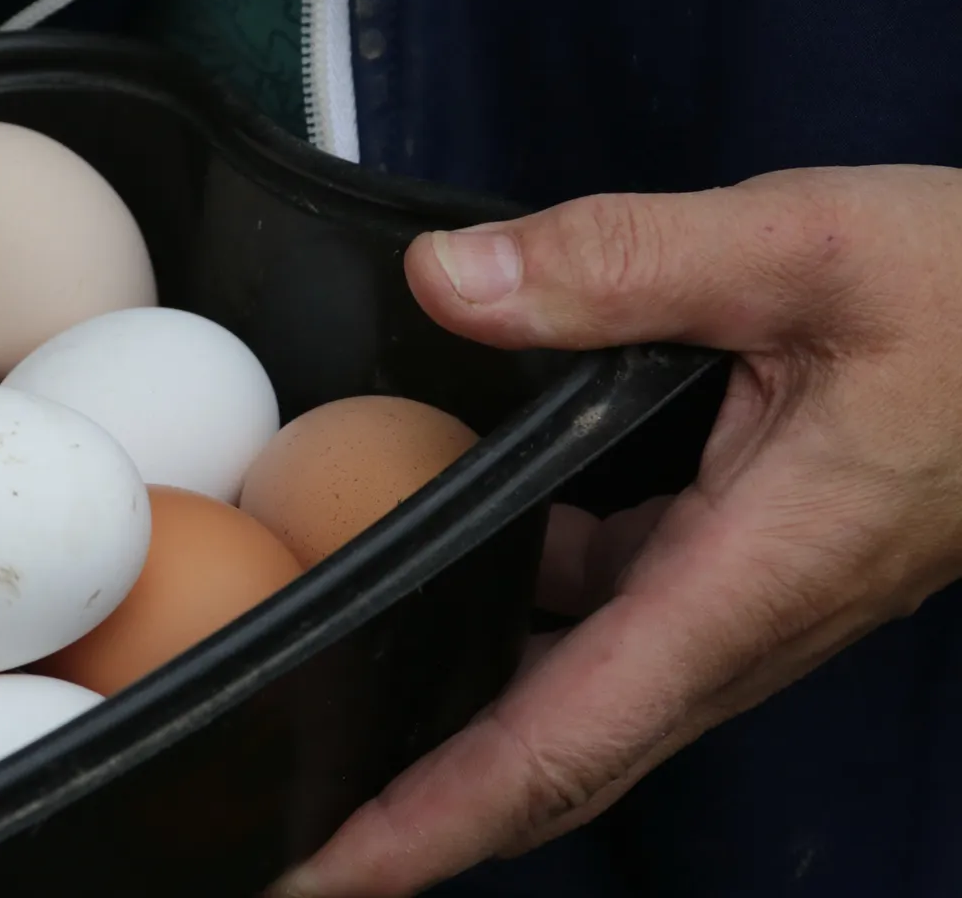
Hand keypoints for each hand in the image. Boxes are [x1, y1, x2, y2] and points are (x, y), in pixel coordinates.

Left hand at [271, 165, 961, 895]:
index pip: (560, 746)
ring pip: (573, 693)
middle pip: (549, 756)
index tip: (318, 873)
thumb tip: (446, 286)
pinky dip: (517, 618)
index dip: (428, 824)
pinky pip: (605, 621)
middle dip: (413, 806)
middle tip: (280, 824)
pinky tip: (445, 553)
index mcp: (745, 584)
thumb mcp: (803, 247)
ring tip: (327, 692)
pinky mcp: (739, 567)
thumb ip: (620, 262)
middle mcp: (735, 625)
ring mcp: (737, 605)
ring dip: (456, 713)